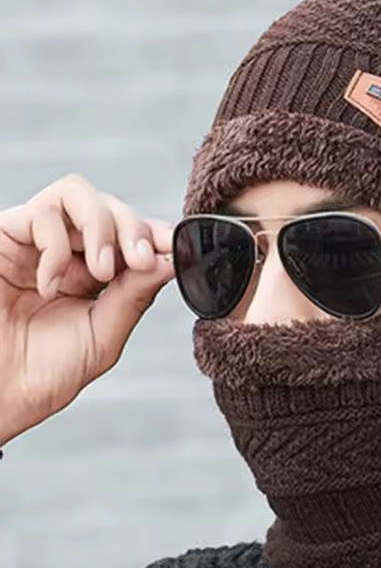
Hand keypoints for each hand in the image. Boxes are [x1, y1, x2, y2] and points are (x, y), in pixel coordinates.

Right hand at [0, 173, 175, 445]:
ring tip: (103, 270)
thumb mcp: (103, 334)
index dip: (156, 234)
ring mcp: (35, 241)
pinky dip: (56, 246)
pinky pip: (42, 213)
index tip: (175, 247)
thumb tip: (171, 261)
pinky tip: (51, 285)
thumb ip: (136, 295)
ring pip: (78, 194)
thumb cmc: (40, 373)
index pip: (132, 236)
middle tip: (141, 261)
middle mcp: (67, 252)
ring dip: (101, 227)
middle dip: (134, 229)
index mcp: (95, 275)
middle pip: (111, 207)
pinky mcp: (4, 236)